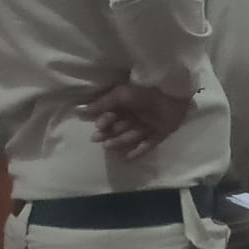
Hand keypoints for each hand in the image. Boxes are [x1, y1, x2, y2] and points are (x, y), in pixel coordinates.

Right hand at [76, 83, 192, 158]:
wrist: (170, 91)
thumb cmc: (143, 91)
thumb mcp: (119, 95)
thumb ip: (101, 105)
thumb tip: (78, 111)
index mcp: (128, 104)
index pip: (113, 115)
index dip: (105, 121)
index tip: (98, 125)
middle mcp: (138, 115)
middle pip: (121, 127)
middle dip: (110, 134)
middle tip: (98, 139)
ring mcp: (151, 124)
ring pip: (133, 136)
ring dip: (120, 141)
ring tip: (109, 146)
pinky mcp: (162, 132)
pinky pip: (150, 143)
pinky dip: (139, 150)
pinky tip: (128, 157)